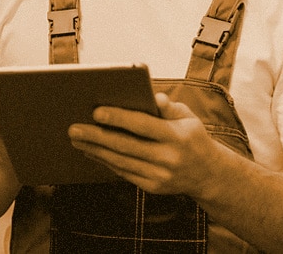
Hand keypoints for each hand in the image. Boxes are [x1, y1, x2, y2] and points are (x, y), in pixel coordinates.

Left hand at [67, 92, 225, 195]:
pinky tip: (91, 151)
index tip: (96, 111)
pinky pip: (124, 173)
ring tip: (76, 139)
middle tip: (73, 128)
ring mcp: (161, 176)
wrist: (209, 174)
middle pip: (126, 146)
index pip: (144, 125)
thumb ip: (168, 106)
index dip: (119, 118)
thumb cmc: (192, 137)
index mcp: (178, 137)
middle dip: (97, 136)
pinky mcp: (153, 187)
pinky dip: (105, 161)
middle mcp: (169, 159)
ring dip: (95, 150)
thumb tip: (152, 95)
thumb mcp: (188, 117)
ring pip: (121, 162)